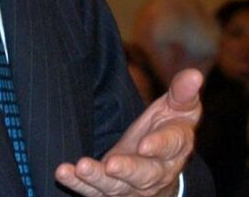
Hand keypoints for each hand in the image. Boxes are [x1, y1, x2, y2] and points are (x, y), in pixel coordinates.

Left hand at [55, 68, 202, 196]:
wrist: (159, 163)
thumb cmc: (168, 127)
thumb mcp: (178, 109)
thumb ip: (182, 93)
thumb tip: (194, 74)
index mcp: (176, 147)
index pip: (171, 146)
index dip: (159, 146)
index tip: (144, 144)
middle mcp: (157, 172)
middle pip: (144, 175)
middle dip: (127, 170)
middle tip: (111, 165)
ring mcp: (133, 186)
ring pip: (117, 187)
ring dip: (97, 179)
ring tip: (81, 167)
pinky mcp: (112, 191)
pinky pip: (94, 192)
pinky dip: (78, 184)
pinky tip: (64, 172)